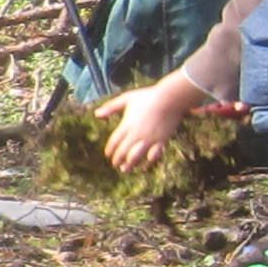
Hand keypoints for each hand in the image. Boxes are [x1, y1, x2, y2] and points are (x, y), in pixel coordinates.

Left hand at [91, 75, 214, 173]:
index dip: (110, 150)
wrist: (171, 98)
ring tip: (125, 170)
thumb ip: (111, 107)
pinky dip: (148, 163)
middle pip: (123, 151)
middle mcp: (137, 133)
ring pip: (136, 156)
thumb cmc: (148, 96)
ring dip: (130, 164)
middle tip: (115, 164)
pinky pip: (154, 156)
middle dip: (117, 159)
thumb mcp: (127, 99)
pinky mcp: (161, 141)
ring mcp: (149, 138)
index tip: (108, 154)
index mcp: (127, 124)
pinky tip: (144, 167)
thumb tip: (96, 114)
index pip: (114, 142)